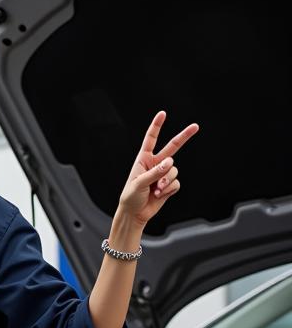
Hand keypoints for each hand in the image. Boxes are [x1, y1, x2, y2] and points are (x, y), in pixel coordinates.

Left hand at [118, 110, 198, 225]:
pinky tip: (159, 195)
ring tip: (155, 190)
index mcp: (143, 159)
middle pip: (173, 147)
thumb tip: (171, 162)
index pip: (151, 139)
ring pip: (174, 170)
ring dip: (166, 181)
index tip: (162, 114)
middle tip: (196, 126)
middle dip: (184, 136)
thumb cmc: (131, 197)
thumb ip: (155, 172)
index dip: (157, 126)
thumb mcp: (139, 183)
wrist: (134, 214)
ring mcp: (163, 174)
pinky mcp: (169, 185)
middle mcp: (155, 164)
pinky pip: (176, 183)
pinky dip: (169, 189)